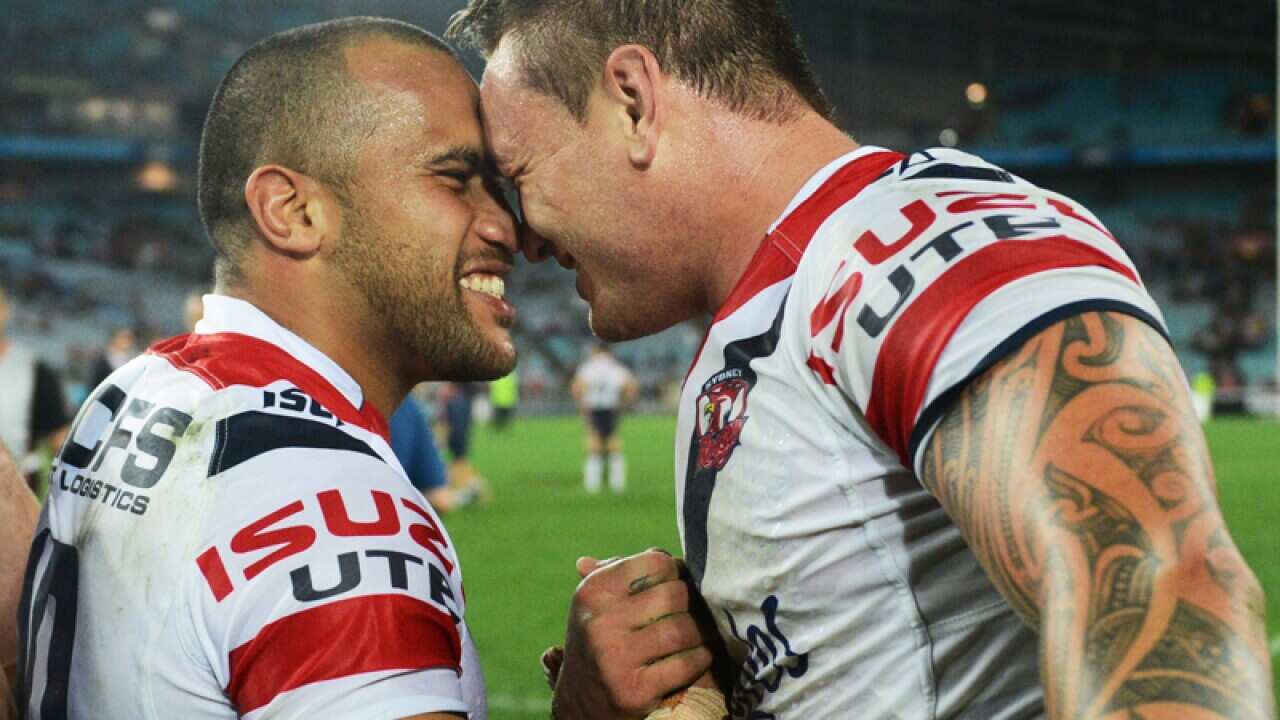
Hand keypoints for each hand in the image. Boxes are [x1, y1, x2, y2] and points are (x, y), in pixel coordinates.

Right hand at [551, 550, 712, 718]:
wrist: (580, 701)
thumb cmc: (601, 639)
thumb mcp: (599, 603)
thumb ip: (625, 572)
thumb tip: (658, 552)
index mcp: (593, 591)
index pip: (657, 562)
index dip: (675, 572)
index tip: (676, 585)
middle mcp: (599, 622)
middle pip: (675, 595)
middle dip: (690, 604)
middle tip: (690, 613)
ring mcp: (615, 657)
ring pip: (684, 630)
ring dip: (699, 634)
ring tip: (695, 636)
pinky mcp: (634, 690)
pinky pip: (687, 664)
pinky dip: (700, 658)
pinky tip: (696, 658)